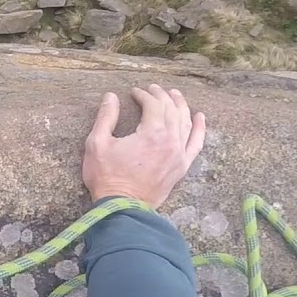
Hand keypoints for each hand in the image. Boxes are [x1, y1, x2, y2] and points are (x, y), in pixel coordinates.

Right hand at [82, 84, 206, 208]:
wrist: (122, 208)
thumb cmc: (107, 177)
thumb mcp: (97, 144)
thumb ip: (106, 117)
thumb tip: (111, 96)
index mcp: (151, 133)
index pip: (153, 104)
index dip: (144, 95)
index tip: (134, 92)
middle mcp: (170, 140)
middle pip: (171, 110)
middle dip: (162, 96)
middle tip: (153, 88)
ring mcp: (179, 154)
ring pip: (185, 122)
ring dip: (180, 105)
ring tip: (174, 95)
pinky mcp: (182, 167)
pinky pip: (196, 143)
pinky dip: (199, 128)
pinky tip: (200, 117)